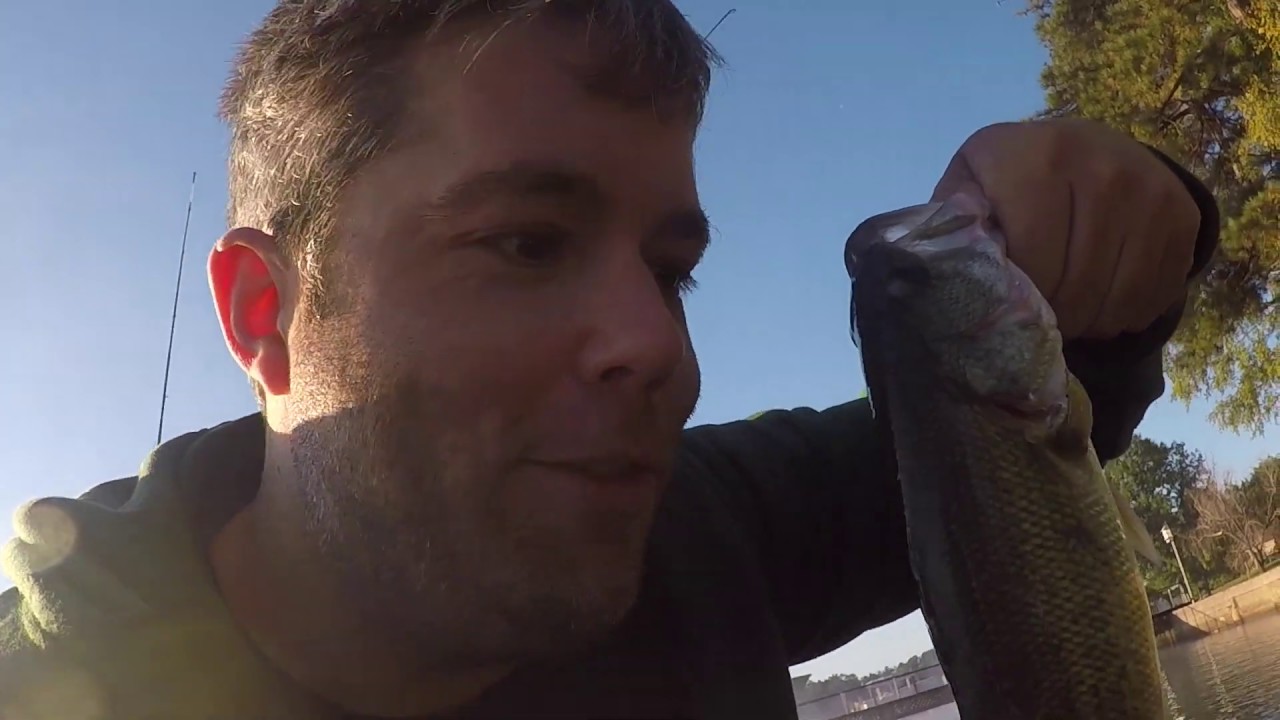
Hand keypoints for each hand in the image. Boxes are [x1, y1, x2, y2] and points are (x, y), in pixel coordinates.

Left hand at [930, 119, 1200, 339]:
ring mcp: (1148, 187)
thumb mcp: (968, 190)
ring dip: (1092, 321)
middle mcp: (1099, 163)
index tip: (1012, 307)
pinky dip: (1127, 314)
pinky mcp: (1182, 212)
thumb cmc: (1008, 184)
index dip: (1022, 298)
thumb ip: (952, 227)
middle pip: (1079, 282)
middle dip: (1057, 316)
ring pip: (1120, 295)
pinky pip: (1157, 292)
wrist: (1082, 150)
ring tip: (1070, 313)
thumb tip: (937, 276)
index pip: (1033, 257)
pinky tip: (1103, 300)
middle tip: (1043, 320)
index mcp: (1033, 157)